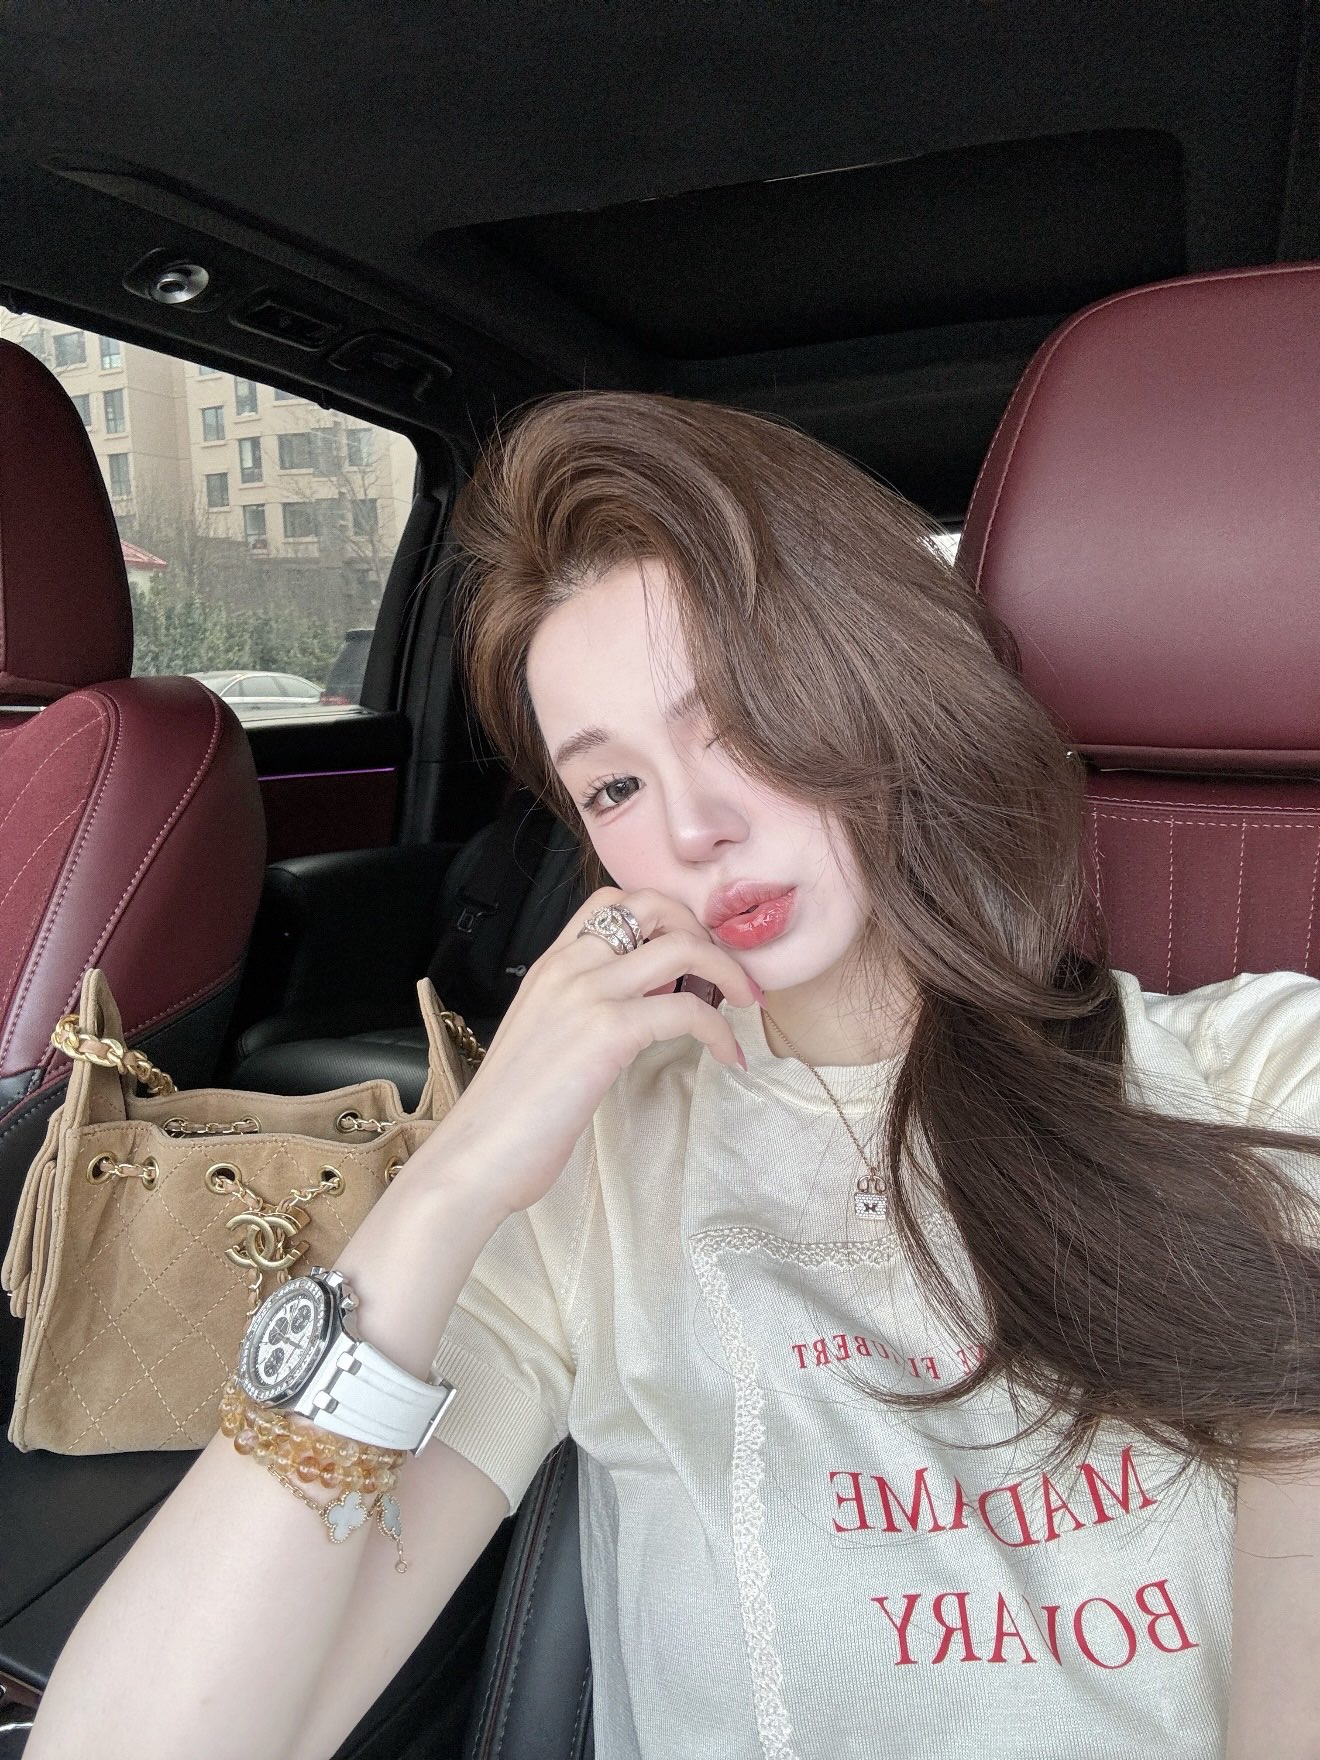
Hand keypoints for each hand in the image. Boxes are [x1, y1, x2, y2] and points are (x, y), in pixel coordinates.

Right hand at [416, 886, 758, 1218]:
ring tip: (745, 1004)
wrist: (475, 1154)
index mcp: (550, 965)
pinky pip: (689, 1010)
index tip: (692, 956)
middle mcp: (568, 966)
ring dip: (728, 971)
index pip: (614, 900)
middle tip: (726, 975)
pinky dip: (721, 1030)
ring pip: (682, 947)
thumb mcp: (544, 1038)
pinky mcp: (607, 1032)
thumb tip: (637, 1012)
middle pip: (654, 906)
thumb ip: (582, 1013)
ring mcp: (587, 994)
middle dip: (703, 931)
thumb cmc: (508, 1114)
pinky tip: (728, 1056)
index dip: (666, 917)